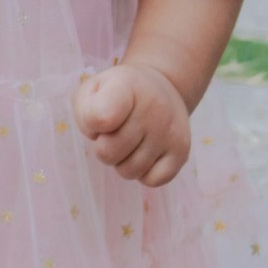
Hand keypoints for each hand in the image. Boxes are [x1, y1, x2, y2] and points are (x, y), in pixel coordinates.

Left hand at [73, 61, 190, 187]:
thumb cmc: (116, 94)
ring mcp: (169, 130)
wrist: (160, 87)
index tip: (100, 111)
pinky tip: (145, 151)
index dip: (91, 124)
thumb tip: (102, 138)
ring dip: (122, 161)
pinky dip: (143, 173)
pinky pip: (151, 181)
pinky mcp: (182, 151)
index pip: (100, 118)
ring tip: (129, 139)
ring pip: (128, 171)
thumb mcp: (93, 90)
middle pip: (108, 153)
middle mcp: (153, 107)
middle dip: (103, 146)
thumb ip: (85, 113)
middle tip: (113, 131)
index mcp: (126, 86)